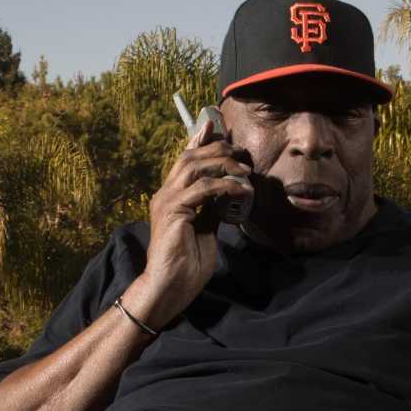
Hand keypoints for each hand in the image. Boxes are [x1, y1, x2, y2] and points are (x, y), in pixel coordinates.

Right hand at [131, 117, 252, 328]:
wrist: (171, 285)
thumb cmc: (187, 263)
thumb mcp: (206, 228)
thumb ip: (212, 208)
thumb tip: (228, 193)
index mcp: (171, 196)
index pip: (184, 160)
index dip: (199, 140)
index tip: (214, 125)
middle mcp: (165, 194)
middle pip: (190, 157)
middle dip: (217, 149)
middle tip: (241, 153)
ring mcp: (166, 201)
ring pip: (194, 166)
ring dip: (223, 164)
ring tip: (245, 171)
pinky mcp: (172, 210)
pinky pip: (203, 188)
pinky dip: (225, 185)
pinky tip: (241, 189)